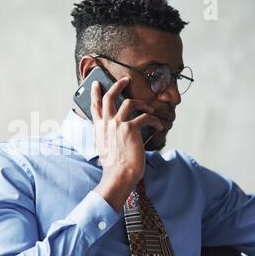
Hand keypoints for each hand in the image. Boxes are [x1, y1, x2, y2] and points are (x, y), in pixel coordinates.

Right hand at [91, 77, 162, 212]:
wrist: (119, 175)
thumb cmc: (114, 166)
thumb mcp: (104, 148)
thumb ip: (106, 136)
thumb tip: (113, 132)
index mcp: (98, 128)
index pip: (94, 106)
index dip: (95, 93)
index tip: (96, 83)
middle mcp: (106, 123)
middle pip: (110, 96)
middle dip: (118, 85)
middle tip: (126, 79)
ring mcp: (118, 124)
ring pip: (130, 102)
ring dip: (143, 103)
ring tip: (149, 107)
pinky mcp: (131, 128)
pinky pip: (146, 117)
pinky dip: (155, 120)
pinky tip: (160, 125)